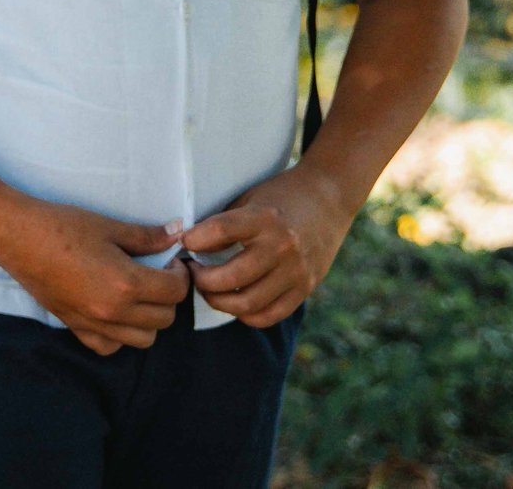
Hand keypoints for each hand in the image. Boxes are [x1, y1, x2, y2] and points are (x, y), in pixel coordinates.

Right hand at [0, 200, 189, 355]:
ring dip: (150, 319)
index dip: (180, 274)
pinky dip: (120, 335)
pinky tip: (115, 311)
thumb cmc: (62, 227)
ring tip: (140, 294)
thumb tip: (176, 233)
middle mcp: (113, 312)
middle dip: (169, 297)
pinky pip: (110, 347)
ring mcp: (94, 324)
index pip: (175, 292)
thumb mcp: (108, 227)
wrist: (18, 238)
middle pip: (165, 319)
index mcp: (125, 284)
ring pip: (144, 339)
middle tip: (159, 274)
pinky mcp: (76, 328)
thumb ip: (146, 237)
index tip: (172, 261)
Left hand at [178, 166, 353, 327]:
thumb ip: (225, 223)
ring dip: (219, 301)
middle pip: (230, 277)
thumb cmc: (281, 197)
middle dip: (201, 280)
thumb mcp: (251, 198)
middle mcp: (282, 247)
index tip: (183, 242)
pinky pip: (269, 315)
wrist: (329, 199)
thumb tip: (189, 245)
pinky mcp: (305, 289)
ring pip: (247, 303)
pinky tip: (235, 301)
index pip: (219, 232)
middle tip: (191, 272)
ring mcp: (296, 272)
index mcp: (264, 218)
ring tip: (209, 289)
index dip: (193, 240)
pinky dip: (246, 314)